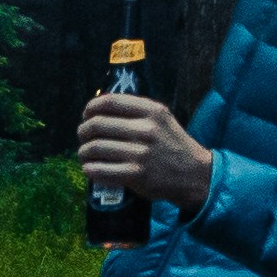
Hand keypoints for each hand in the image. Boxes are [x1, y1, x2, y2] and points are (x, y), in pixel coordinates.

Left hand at [76, 93, 215, 222]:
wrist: (193, 174)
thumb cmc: (172, 145)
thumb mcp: (162, 119)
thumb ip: (136, 111)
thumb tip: (99, 108)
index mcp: (151, 111)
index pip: (109, 102)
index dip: (91, 108)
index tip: (86, 115)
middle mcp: (145, 130)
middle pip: (97, 124)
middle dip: (83, 131)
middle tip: (82, 137)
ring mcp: (140, 153)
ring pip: (95, 148)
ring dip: (84, 152)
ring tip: (84, 154)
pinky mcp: (136, 175)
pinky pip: (100, 170)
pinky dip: (90, 169)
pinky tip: (90, 169)